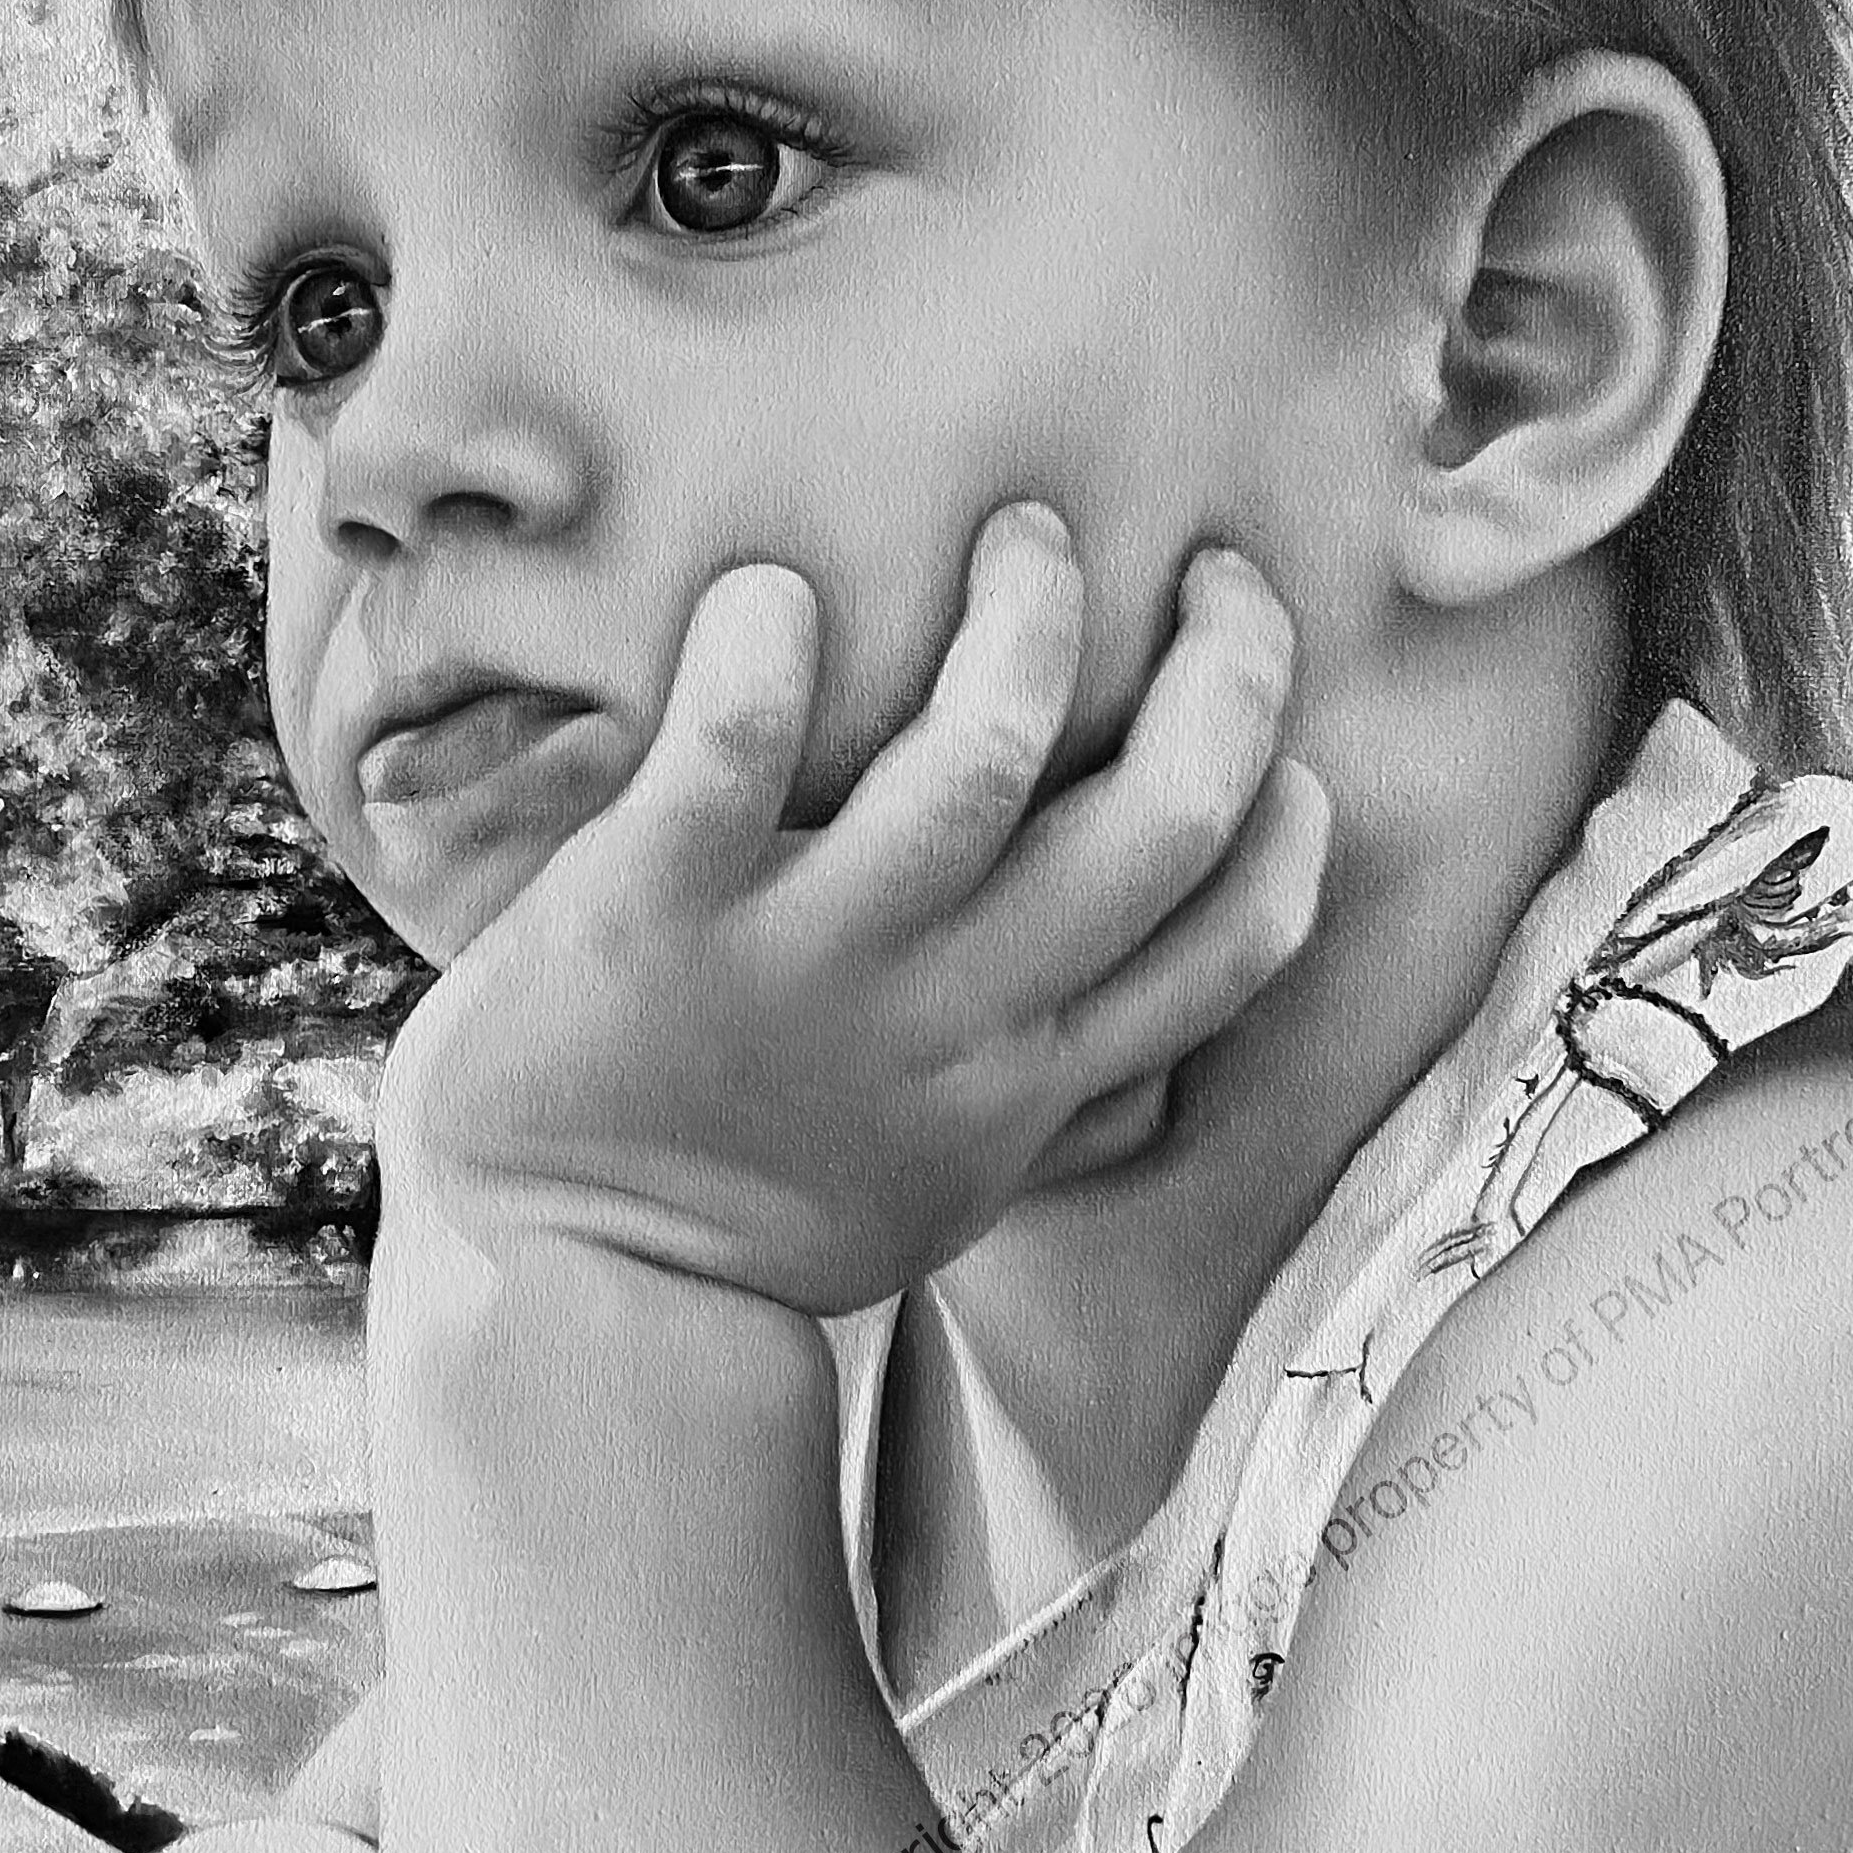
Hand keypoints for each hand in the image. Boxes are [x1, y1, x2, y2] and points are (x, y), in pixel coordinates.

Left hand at [374, 506, 1328, 1312]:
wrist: (563, 1313)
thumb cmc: (756, 1221)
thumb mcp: (950, 1175)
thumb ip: (1056, 1092)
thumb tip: (1159, 1033)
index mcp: (1029, 1071)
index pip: (1238, 937)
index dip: (1289, 812)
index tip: (1277, 729)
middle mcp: (950, 1011)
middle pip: (1163, 821)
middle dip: (1226, 666)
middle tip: (1204, 570)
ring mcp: (807, 959)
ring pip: (975, 758)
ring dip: (1025, 619)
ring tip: (1019, 538)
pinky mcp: (653, 910)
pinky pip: (732, 749)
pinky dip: (760, 647)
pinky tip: (767, 590)